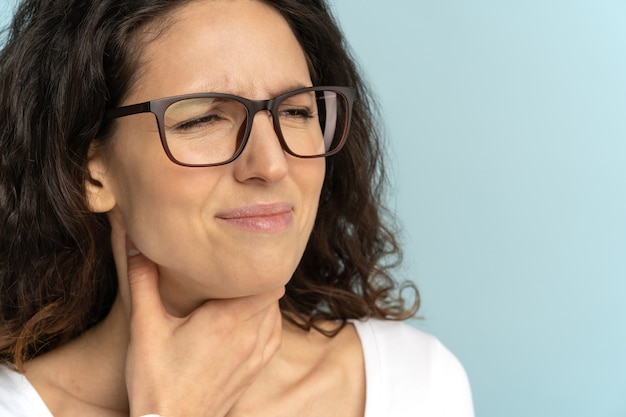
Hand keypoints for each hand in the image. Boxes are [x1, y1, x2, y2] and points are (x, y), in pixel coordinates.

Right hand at [120, 238, 283, 416]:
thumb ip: (142, 281)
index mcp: (226, 320)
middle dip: (257, 280)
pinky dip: (267, 322)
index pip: (267, 282)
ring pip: (275, 313)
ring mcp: (255, 355)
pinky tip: (247, 319)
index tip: (242, 257)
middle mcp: (248, 336)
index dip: (258, 266)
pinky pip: (274, 334)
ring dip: (263, 301)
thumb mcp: (145, 327)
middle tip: (236, 271)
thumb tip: (134, 243)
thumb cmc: (155, 380)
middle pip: (272, 294)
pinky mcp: (255, 370)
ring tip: (239, 293)